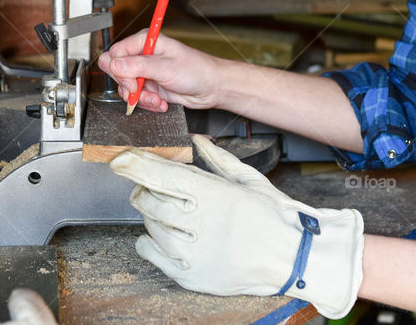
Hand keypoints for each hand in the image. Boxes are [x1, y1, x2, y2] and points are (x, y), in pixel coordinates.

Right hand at [97, 31, 221, 110]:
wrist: (211, 88)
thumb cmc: (196, 70)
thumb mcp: (166, 67)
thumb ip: (138, 66)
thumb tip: (114, 64)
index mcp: (143, 42)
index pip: (114, 55)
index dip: (119, 71)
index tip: (133, 83)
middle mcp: (141, 55)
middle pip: (116, 73)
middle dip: (130, 88)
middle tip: (144, 92)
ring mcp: (145, 72)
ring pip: (126, 89)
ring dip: (141, 99)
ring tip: (157, 99)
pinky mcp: (149, 87)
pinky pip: (137, 98)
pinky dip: (148, 104)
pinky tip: (161, 103)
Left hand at [110, 135, 363, 318]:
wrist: (294, 259)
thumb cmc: (275, 218)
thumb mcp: (249, 180)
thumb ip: (217, 159)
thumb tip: (197, 140)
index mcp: (213, 195)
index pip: (160, 175)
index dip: (134, 165)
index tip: (120, 159)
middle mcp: (199, 225)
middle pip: (147, 200)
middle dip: (148, 189)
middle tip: (163, 189)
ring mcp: (192, 254)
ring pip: (149, 225)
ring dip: (155, 216)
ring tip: (180, 216)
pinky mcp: (189, 275)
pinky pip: (149, 251)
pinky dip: (152, 240)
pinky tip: (172, 235)